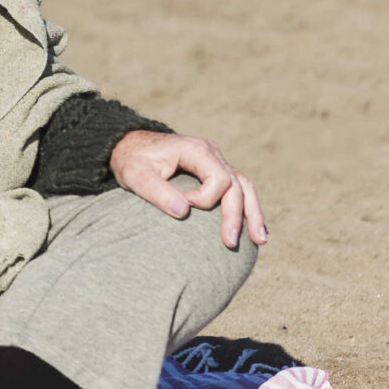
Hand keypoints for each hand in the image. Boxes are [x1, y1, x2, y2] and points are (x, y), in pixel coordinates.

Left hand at [109, 130, 268, 251]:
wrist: (128, 145)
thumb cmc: (131, 159)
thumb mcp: (136, 175)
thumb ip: (157, 192)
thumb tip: (184, 212)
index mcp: (195, 150)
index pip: (219, 178)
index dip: (207, 198)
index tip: (185, 206)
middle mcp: (211, 153)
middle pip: (237, 185)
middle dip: (237, 215)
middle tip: (230, 243)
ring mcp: (214, 161)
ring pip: (244, 186)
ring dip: (252, 213)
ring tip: (260, 239)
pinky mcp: (212, 171)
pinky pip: (237, 188)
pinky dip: (246, 207)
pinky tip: (253, 228)